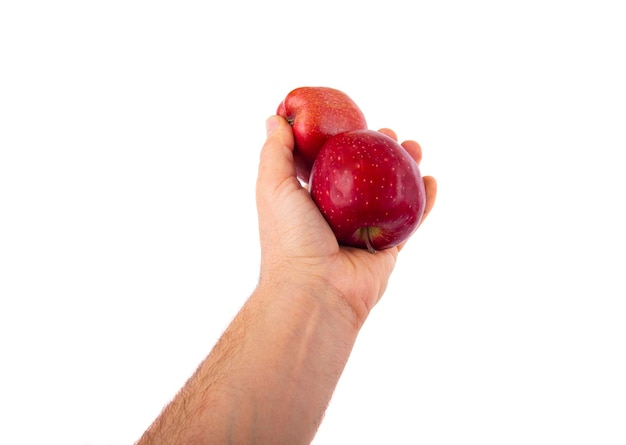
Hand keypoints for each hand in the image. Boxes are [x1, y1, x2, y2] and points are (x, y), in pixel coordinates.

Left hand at [256, 116, 436, 324]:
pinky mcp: (387, 249)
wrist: (315, 290)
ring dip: (405, 170)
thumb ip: (275, 152)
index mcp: (311, 202)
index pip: (330, 164)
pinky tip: (431, 181)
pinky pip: (410, 222)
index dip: (344, 142)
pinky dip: (424, 202)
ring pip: (391, 196)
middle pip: (365, 177)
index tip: (355, 122)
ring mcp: (364, 232)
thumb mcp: (273, 187)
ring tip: (413, 147)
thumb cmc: (290, 238)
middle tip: (388, 132)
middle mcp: (338, 216)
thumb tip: (274, 119)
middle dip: (378, 152)